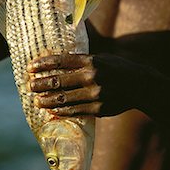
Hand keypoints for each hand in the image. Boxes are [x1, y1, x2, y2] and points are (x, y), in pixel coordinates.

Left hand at [28, 53, 147, 116]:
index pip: (61, 61)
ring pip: (63, 98)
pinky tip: (52, 110)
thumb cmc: (118, 68)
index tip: (30, 67)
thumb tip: (59, 61)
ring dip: (47, 100)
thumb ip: (83, 60)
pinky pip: (74, 110)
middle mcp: (92, 76)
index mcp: (92, 60)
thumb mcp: (102, 58)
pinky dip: (61, 111)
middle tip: (29, 85)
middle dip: (40, 83)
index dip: (43, 64)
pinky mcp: (98, 109)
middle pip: (59, 80)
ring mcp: (95, 94)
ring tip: (36, 100)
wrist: (141, 86)